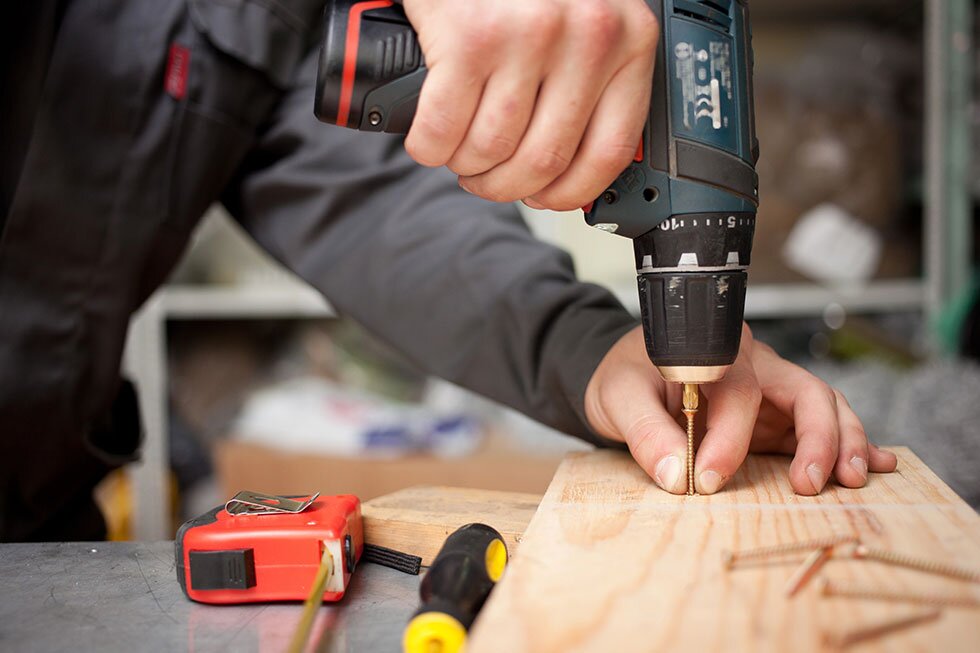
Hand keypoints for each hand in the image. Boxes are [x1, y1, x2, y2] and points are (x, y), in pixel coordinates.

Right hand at [401, 0, 658, 210]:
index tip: (546, 197)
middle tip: (485, 176)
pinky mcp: (469, 38)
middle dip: (503, 186)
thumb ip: (592, 82)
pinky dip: (428, 147)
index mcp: (627, 41)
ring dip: (464, 166)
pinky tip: (429, 137)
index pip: (609, 153)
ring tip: (458, 151)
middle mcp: (586, 37)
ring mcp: (527, 36)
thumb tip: (571, 170)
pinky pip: (443, 130)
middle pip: (543, 162)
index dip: (568, 192)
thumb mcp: (584, 23)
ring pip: (491, 151)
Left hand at [584, 324, 897, 494]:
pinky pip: (815, 428)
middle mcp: (753, 364)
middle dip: (818, 437)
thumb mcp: (618, 398)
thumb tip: (676, 476)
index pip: (740, 393)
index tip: (707, 479)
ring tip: (853, 479)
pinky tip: (873, 465)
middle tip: (812, 483)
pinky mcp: (772, 418)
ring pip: (822, 407)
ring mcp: (769, 392)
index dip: (729, 440)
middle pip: (804, 391)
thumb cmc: (622, 378)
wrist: (621, 379)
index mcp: (717, 349)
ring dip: (842, 442)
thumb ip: (644, 432)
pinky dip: (847, 445)